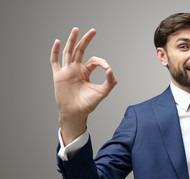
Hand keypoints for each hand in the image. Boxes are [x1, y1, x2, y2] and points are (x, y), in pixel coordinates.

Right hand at [50, 27, 116, 144]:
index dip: (101, 62)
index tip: (107, 69)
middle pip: (80, 50)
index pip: (93, 60)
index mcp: (85, 72)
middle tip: (93, 30)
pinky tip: (56, 41)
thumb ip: (110, 82)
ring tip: (76, 29)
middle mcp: (76, 69)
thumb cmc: (88, 104)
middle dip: (86, 40)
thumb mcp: (102, 92)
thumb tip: (111, 70)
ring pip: (68, 52)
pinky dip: (55, 51)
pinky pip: (55, 61)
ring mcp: (67, 71)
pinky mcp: (58, 75)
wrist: (76, 113)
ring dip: (72, 40)